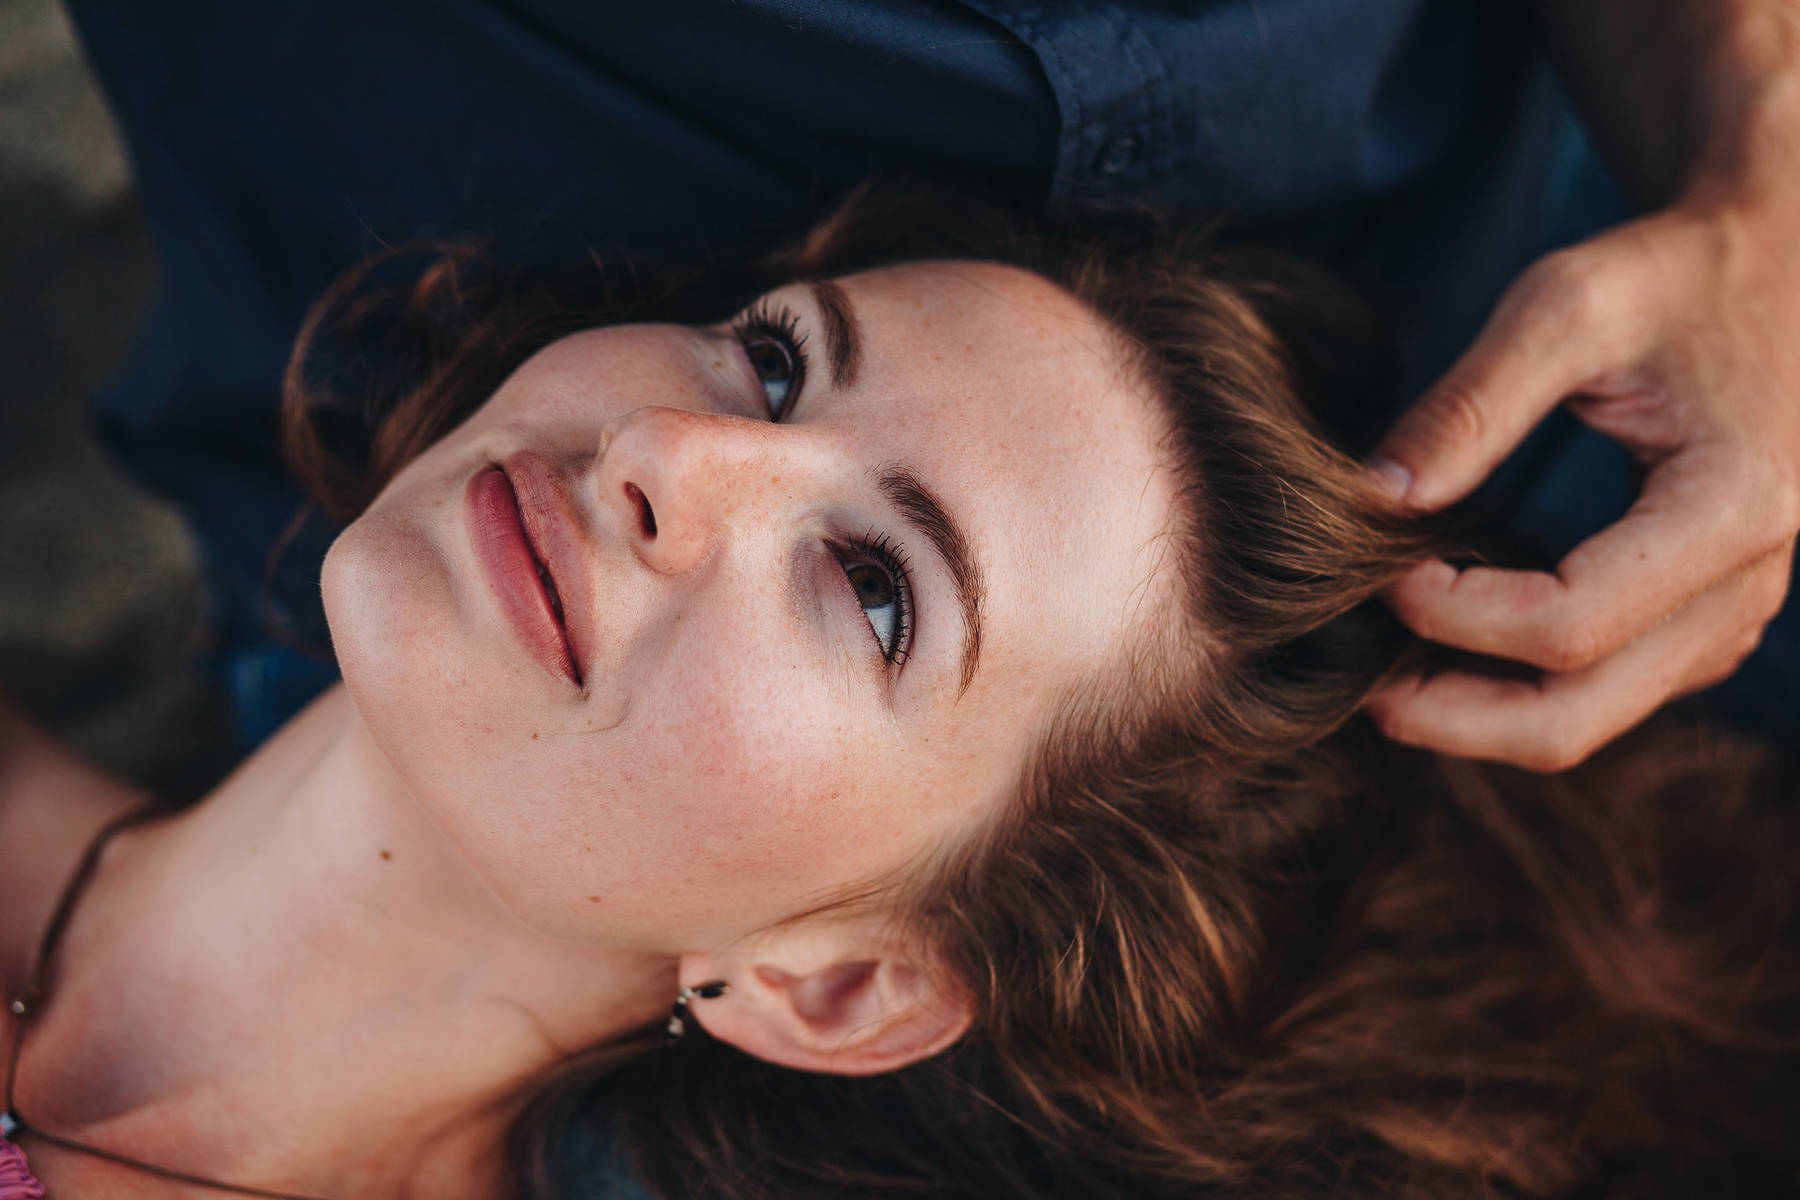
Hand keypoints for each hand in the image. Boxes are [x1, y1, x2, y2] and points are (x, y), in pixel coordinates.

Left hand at [1364, 200, 1799, 770]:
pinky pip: (1602, 695)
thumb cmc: (1671, 277)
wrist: (1774, 272)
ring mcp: (1729, 617)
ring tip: (1386, 666)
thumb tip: (1372, 499)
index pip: (1565, 625)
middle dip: (1451, 717)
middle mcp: (1746, 587)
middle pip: (1575, 716)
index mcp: (1733, 508)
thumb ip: (1469, 404)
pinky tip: (1445, 647)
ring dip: (1476, 714)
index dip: (1453, 616)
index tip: (1378, 572)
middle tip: (1357, 687)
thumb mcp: (1567, 304)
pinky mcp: (1702, 624)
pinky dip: (1514, 691)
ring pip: (1586, 720)